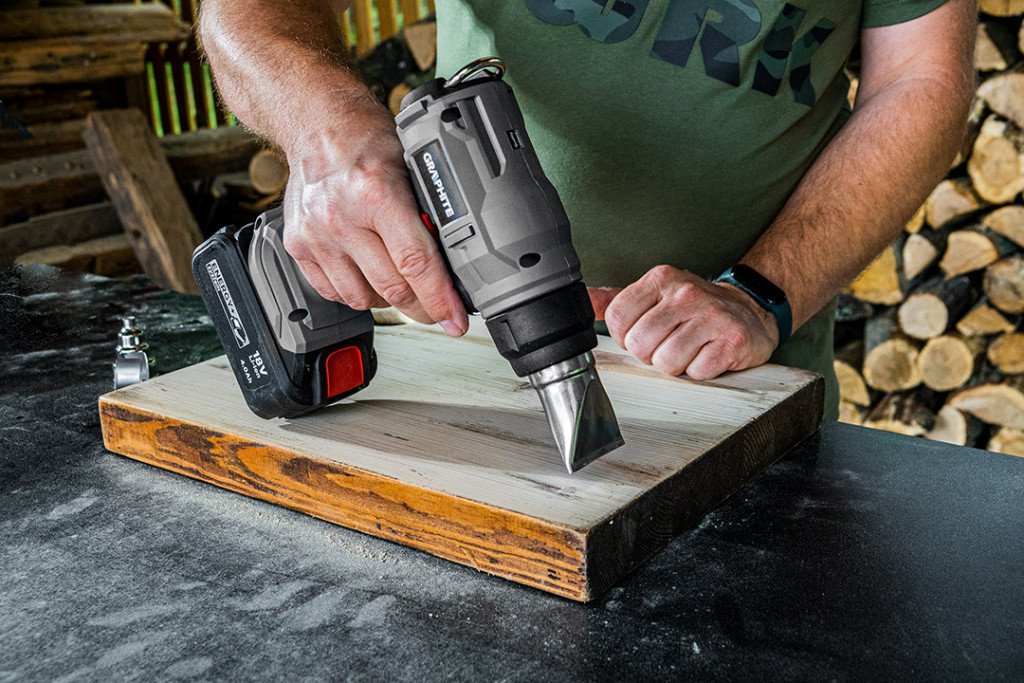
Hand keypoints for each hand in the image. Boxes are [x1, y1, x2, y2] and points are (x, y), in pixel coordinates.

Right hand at [280, 100, 467, 335]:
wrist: (317, 125)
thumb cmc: (368, 141)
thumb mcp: (411, 168)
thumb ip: (429, 213)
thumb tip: (455, 261)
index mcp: (377, 194)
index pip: (416, 263)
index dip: (440, 299)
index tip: (455, 321)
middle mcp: (342, 217)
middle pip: (392, 288)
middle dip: (422, 307)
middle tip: (437, 310)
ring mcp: (316, 234)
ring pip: (362, 298)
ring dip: (388, 301)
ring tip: (401, 285)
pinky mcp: (297, 245)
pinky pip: (332, 292)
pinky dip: (356, 293)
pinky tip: (369, 277)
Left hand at [588, 265, 778, 379]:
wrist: (749, 309)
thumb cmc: (694, 307)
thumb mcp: (653, 294)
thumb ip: (615, 300)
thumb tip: (581, 301)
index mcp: (660, 279)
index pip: (617, 319)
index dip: (625, 337)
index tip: (642, 334)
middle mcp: (686, 293)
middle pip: (640, 345)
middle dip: (651, 354)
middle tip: (670, 343)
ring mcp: (711, 315)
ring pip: (667, 362)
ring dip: (676, 365)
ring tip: (690, 348)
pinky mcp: (733, 340)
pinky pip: (697, 372)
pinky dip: (700, 371)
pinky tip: (708, 354)